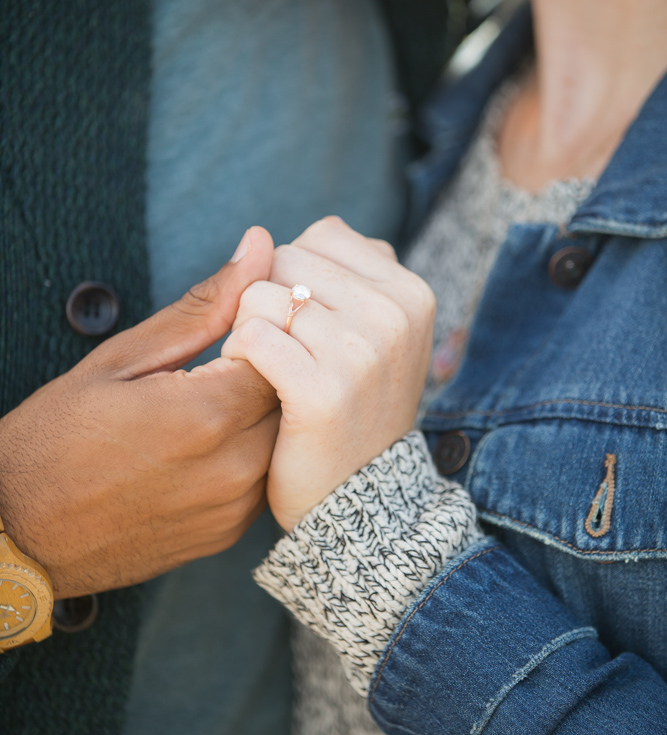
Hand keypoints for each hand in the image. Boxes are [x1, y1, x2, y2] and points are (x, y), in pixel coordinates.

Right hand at [0, 227, 279, 597]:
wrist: (21, 533)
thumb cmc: (58, 438)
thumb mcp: (124, 358)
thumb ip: (204, 306)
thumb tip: (259, 247)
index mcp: (207, 414)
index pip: (285, 349)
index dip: (263, 331)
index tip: (229, 331)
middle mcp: (234, 467)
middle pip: (292, 393)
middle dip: (266, 370)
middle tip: (215, 366)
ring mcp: (234, 507)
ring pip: (283, 436)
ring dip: (258, 412)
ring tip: (204, 405)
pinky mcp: (229, 533)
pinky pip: (264, 476)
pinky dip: (246, 452)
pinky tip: (201, 446)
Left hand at [221, 217, 434, 530]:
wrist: (359, 499)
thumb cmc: (350, 406)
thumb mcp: (362, 331)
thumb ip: (328, 274)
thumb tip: (257, 235)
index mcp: (408, 290)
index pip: (319, 237)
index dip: (294, 278)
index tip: (308, 327)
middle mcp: (394, 312)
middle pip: (284, 261)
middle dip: (267, 302)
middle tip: (288, 354)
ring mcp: (363, 350)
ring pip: (259, 295)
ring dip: (246, 333)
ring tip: (271, 374)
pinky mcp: (323, 389)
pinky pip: (250, 334)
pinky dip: (237, 359)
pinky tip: (255, 388)